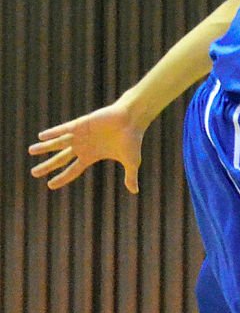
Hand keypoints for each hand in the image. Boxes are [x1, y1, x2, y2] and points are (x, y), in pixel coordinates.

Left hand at [28, 99, 144, 192]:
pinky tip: (41, 136)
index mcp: (92, 155)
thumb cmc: (132, 139)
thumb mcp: (131, 161)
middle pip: (61, 158)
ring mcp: (80, 135)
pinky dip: (53, 133)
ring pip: (58, 143)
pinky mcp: (81, 124)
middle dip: (47, 166)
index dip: (62, 178)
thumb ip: (130, 176)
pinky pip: (63, 129)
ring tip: (31, 151)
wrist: (132, 120)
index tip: (50, 185)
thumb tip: (135, 192)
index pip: (73, 169)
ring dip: (44, 147)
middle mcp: (83, 146)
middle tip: (34, 173)